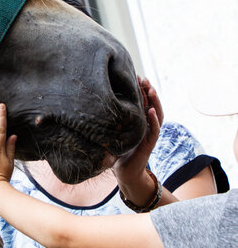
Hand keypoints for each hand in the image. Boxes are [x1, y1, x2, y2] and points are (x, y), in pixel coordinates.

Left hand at [113, 77, 161, 196]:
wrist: (123, 172)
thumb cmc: (116, 150)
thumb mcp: (111, 131)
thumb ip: (108, 119)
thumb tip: (90, 101)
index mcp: (138, 121)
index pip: (142, 101)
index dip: (140, 89)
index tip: (135, 75)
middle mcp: (146, 125)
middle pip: (151, 104)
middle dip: (148, 90)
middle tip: (144, 78)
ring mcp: (149, 134)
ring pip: (156, 114)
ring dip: (154, 102)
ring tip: (151, 89)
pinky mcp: (149, 144)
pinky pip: (154, 131)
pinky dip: (154, 120)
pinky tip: (151, 111)